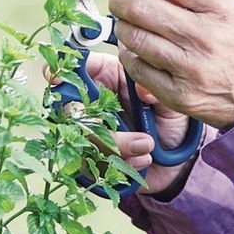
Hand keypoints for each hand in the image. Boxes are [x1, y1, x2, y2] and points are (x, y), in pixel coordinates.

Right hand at [65, 51, 196, 197]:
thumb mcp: (169, 100)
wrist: (176, 156)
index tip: (58, 78)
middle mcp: (91, 102)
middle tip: (140, 138)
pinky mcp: (90, 159)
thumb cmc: (168, 117)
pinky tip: (143, 160)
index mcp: (107, 76)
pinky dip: (119, 165)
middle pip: (70, 111)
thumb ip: (156, 92)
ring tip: (148, 146)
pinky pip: (89, 165)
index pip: (77, 69)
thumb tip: (143, 91)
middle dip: (99, 128)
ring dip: (117, 148)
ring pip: (81, 141)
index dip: (62, 72)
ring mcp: (88, 131)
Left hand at [109, 0, 233, 131]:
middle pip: (140, 7)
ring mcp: (189, 68)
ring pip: (132, 37)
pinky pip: (136, 68)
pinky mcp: (178, 95)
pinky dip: (130, 55)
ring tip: (130, 24)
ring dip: (123, 26)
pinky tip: (139, 51)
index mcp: (220, 7)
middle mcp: (204, 36)